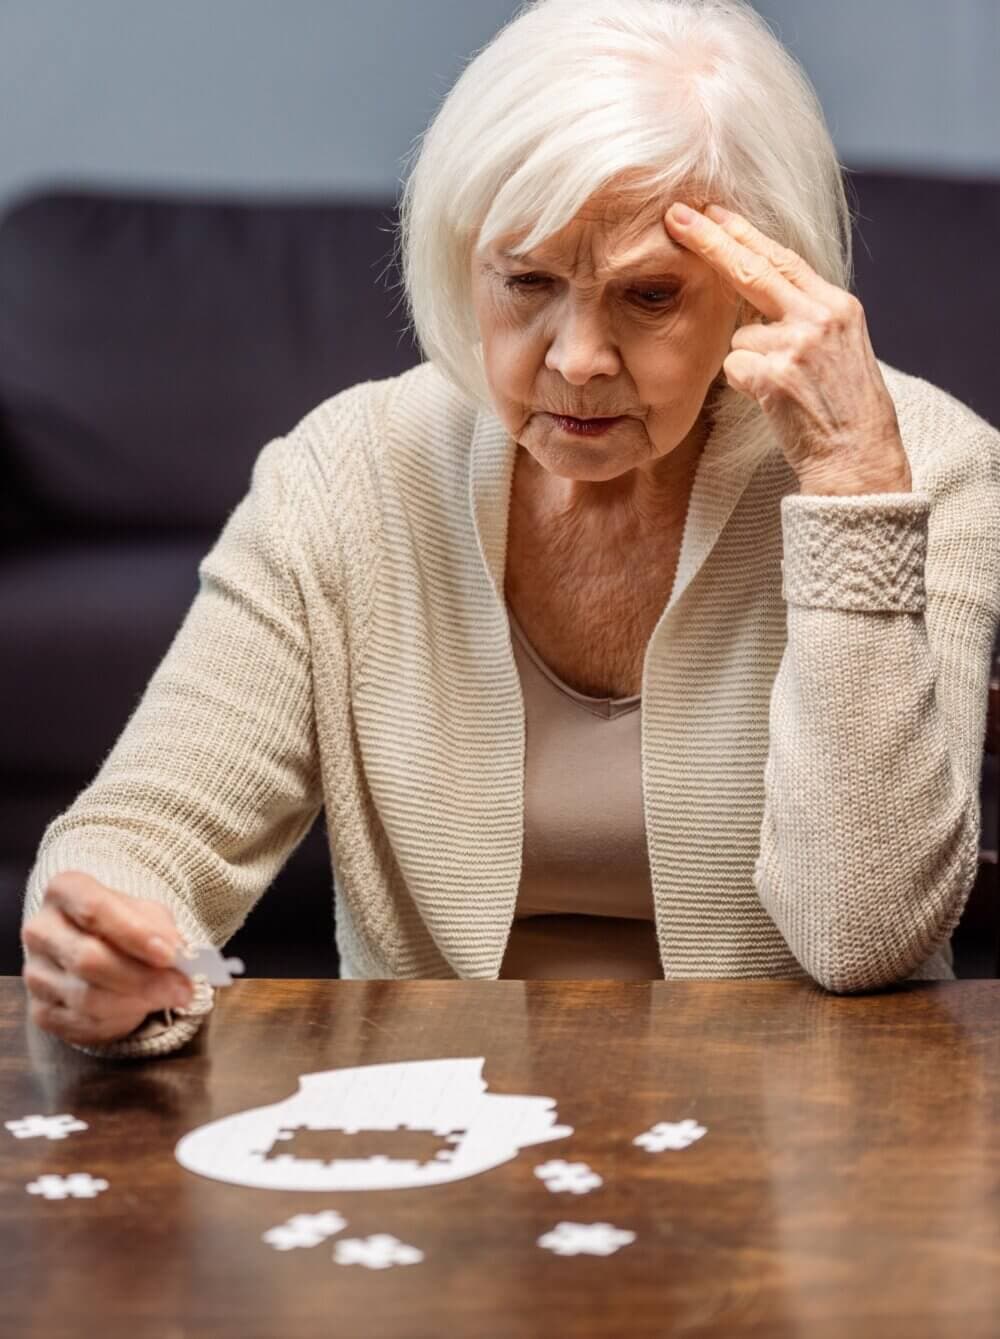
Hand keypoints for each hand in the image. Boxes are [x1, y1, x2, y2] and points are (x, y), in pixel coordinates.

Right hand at [21, 870, 194, 1045]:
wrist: (103, 949)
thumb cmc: (127, 924)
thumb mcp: (148, 913)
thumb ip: (160, 930)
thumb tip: (176, 956)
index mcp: (64, 891)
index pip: (94, 909)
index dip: (134, 934)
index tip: (170, 955)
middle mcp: (41, 930)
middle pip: (88, 959)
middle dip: (143, 978)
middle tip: (183, 987)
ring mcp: (35, 973)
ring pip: (87, 997)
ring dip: (137, 1002)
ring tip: (168, 996)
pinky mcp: (40, 1011)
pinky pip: (83, 1024)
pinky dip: (121, 1020)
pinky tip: (140, 1008)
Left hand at [665, 202, 910, 495]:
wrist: (859, 458)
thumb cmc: (844, 412)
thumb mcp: (839, 350)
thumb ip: (805, 317)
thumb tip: (756, 300)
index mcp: (837, 305)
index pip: (783, 259)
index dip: (744, 234)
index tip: (714, 212)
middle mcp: (820, 317)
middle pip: (753, 269)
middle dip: (710, 240)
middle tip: (676, 216)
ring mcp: (798, 345)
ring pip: (739, 337)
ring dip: (749, 363)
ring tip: (785, 391)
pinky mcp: (777, 376)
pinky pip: (734, 368)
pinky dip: (744, 386)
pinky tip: (775, 403)